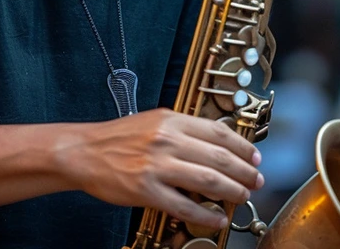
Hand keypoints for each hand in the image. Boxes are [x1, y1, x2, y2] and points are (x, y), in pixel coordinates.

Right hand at [57, 108, 264, 229]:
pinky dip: (205, 214)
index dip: (243, 146)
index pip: (218, 132)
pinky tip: (217, 218)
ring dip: (232, 191)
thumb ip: (183, 129)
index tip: (255, 157)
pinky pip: (184, 206)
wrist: (83, 152)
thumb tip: (216, 143)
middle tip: (256, 180)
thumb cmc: (118, 138)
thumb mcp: (154, 121)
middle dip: (244, 171)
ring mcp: (156, 166)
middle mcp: (167, 140)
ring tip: (243, 196)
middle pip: (219, 158)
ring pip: (208, 180)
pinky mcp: (146, 190)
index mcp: (171, 120)